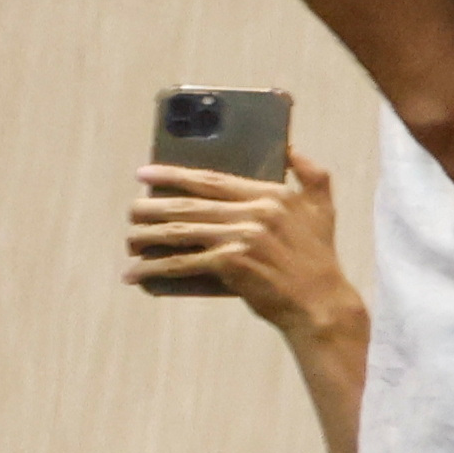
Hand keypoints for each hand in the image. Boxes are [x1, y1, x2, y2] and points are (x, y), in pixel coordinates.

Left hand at [127, 148, 358, 343]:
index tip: (144, 173)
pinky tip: (135, 273)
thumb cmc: (320, 258)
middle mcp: (255, 212)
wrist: (321, 304)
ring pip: (178, 231)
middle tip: (132, 212)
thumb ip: (311, 174)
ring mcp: (242, 238)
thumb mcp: (323, 209)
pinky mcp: (231, 265)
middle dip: (151, 207)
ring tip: (130, 241)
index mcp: (272, 195)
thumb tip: (290, 148)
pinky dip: (154, 268)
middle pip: (188, 205)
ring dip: (145, 236)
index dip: (173, 175)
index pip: (212, 179)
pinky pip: (182, 263)